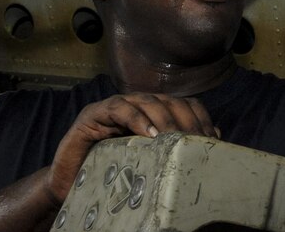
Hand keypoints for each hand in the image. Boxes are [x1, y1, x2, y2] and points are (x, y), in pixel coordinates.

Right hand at [44, 94, 217, 203]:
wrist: (70, 183)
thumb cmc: (112, 170)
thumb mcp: (150, 159)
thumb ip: (176, 146)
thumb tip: (214, 138)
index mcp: (155, 111)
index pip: (186, 104)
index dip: (200, 118)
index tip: (210, 139)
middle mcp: (138, 103)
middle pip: (170, 101)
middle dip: (185, 120)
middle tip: (194, 141)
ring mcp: (115, 106)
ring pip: (148, 101)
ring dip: (164, 118)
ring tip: (173, 137)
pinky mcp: (93, 114)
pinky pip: (118, 108)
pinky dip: (136, 119)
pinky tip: (148, 134)